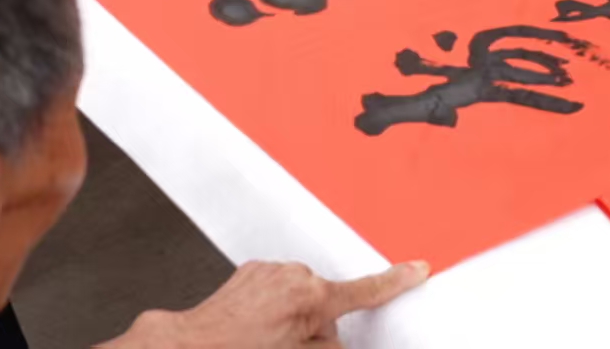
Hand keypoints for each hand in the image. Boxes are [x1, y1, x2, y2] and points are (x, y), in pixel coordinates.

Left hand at [108, 260, 428, 347]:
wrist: (190, 346)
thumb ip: (328, 346)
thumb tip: (335, 340)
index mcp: (313, 297)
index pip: (366, 290)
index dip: (397, 281)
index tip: (419, 268)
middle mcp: (294, 275)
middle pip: (328, 304)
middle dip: (319, 326)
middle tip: (293, 346)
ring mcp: (271, 271)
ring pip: (301, 298)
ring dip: (294, 317)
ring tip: (266, 339)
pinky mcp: (253, 271)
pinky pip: (277, 290)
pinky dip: (274, 307)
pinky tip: (256, 327)